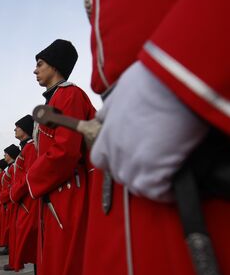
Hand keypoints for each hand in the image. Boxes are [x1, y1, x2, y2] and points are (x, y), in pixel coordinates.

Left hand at [91, 62, 207, 201]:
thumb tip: (105, 115)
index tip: (129, 157)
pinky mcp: (152, 173)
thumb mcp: (121, 91)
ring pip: (135, 186)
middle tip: (152, 166)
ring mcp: (131, 163)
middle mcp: (114, 150)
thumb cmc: (151, 80)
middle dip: (133, 172)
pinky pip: (156, 193)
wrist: (171, 83)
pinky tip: (175, 184)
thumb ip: (111, 108)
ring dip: (150, 183)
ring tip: (166, 175)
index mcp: (107, 131)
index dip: (114, 160)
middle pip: (117, 174)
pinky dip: (165, 193)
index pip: (100, 158)